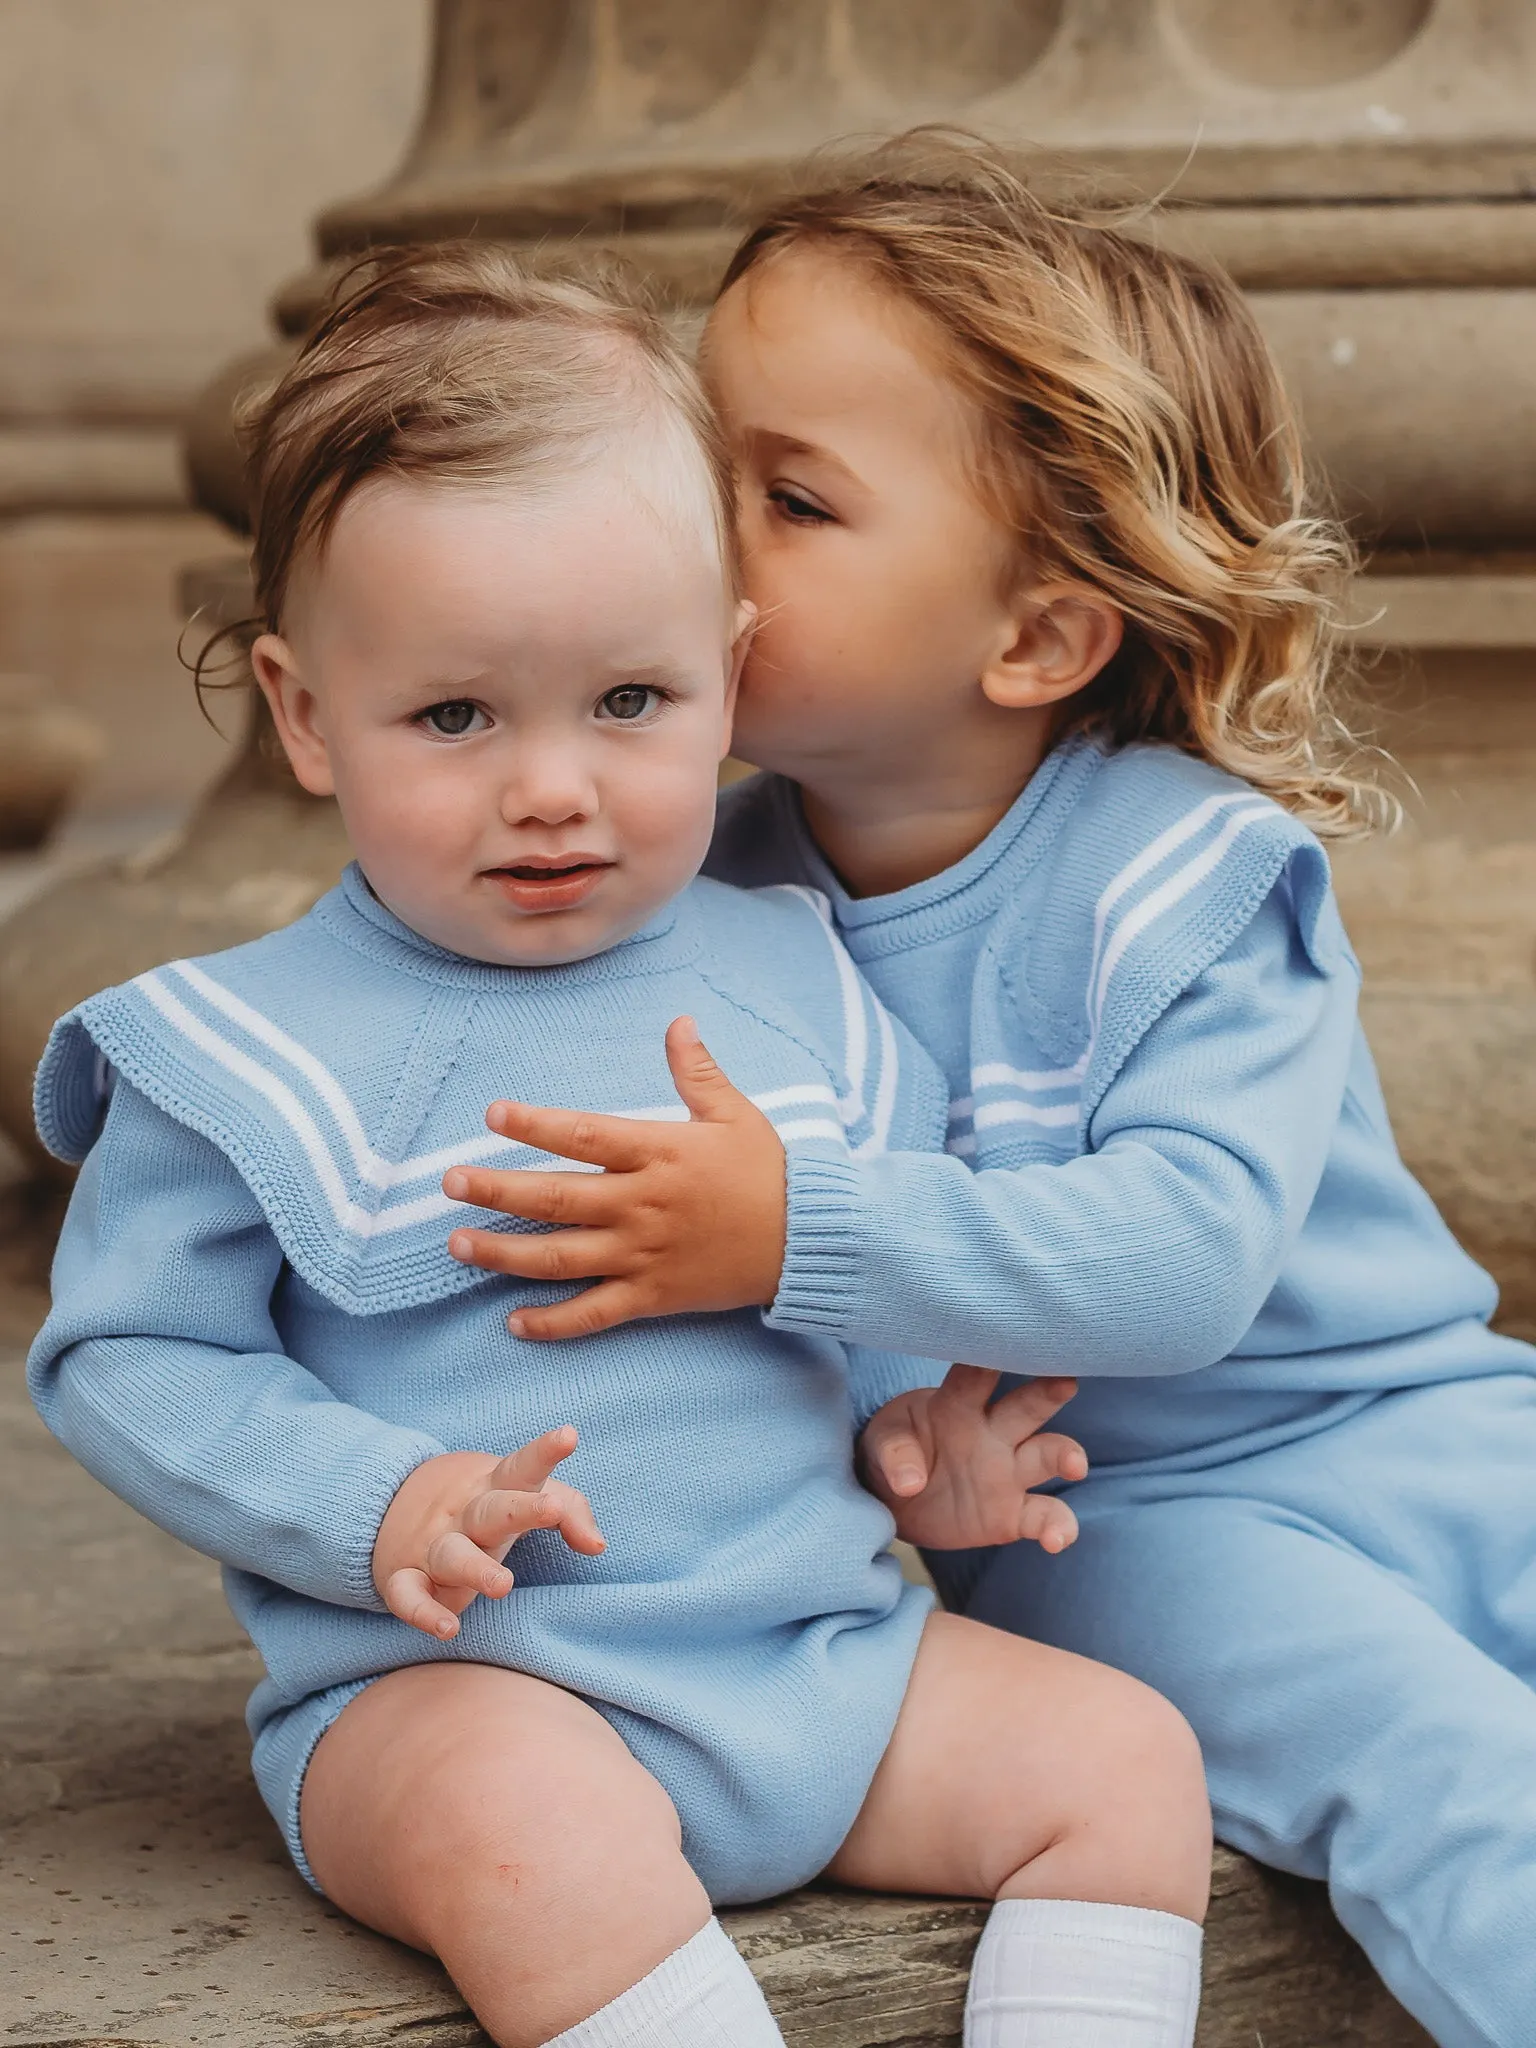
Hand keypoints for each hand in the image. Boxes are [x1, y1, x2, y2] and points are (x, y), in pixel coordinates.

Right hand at [372, 1425, 604, 1637]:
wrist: (389, 1504)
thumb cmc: (485, 1504)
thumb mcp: (527, 1496)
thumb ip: (570, 1513)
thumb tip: (599, 1546)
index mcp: (496, 1488)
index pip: (523, 1466)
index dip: (545, 1451)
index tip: (569, 1435)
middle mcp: (466, 1515)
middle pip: (492, 1509)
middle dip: (521, 1509)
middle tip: (550, 1509)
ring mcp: (435, 1545)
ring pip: (452, 1554)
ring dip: (475, 1569)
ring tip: (503, 1585)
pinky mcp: (408, 1579)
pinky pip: (408, 1595)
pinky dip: (423, 1612)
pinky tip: (447, 1630)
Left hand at [441, 1016, 786, 1340]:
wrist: (808, 1241)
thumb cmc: (770, 1172)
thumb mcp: (736, 1114)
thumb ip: (696, 1072)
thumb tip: (678, 1023)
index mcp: (660, 1153)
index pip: (585, 1136)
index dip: (536, 1125)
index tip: (493, 1115)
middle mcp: (643, 1205)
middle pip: (555, 1199)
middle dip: (497, 1191)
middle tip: (450, 1184)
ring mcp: (644, 1255)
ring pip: (560, 1258)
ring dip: (504, 1254)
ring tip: (458, 1245)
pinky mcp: (653, 1297)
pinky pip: (593, 1314)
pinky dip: (552, 1322)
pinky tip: (514, 1321)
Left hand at [859, 1366, 1086, 1553]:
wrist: (895, 1500)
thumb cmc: (893, 1451)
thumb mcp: (880, 1442)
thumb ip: (893, 1452)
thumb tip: (909, 1481)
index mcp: (957, 1404)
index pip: (974, 1378)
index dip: (987, 1362)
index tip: (1003, 1348)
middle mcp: (992, 1431)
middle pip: (1026, 1407)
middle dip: (1047, 1394)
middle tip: (1065, 1382)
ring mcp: (1008, 1471)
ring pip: (1048, 1454)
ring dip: (1065, 1456)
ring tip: (1074, 1464)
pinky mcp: (1012, 1513)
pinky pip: (1044, 1516)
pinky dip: (1057, 1527)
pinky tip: (1057, 1539)